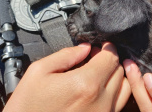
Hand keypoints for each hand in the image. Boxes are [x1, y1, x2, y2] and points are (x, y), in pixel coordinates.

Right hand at [3, 43, 130, 111]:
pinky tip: (100, 86)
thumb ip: (66, 55)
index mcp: (85, 84)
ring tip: (99, 71)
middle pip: (118, 70)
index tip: (101, 46)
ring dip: (114, 75)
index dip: (107, 48)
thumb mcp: (39, 72)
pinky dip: (114, 90)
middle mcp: (100, 101)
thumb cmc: (28, 107)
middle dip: (108, 59)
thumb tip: (84, 48)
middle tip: (94, 57)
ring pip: (124, 87)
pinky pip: (118, 102)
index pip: (110, 58)